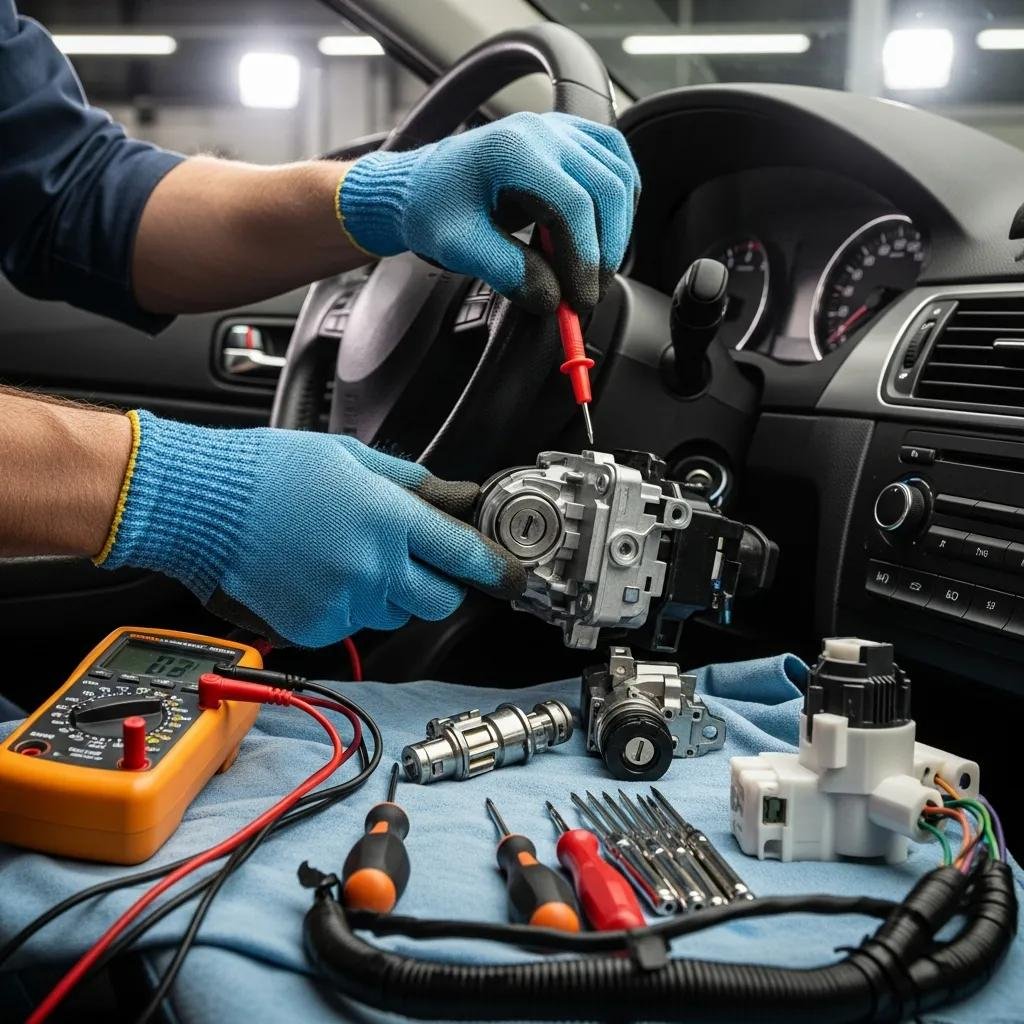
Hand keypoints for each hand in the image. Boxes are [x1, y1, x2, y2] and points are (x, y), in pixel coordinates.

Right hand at [97, 411, 524, 646]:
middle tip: (414, 562)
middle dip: (437, 585)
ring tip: (343, 555)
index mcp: (389, 518)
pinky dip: (345, 606)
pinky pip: (350, 626)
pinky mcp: (313, 628)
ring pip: (393, 614)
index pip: (465, 555)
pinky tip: (316, 573)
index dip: (495, 569)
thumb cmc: (270, 471)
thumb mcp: (351, 457)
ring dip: (386, 593)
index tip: (512, 578)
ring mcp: (343, 603)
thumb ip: (411, 482)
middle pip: (438, 601)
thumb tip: (451, 496)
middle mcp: (373, 567)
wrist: (203, 504)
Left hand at [338, 111, 639, 313]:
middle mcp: (544, 130)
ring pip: (620, 177)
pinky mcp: (573, 140)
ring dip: (617, 230)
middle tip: (587, 295)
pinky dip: (620, 205)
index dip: (585, 258)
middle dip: (605, 251)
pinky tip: (602, 235)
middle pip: (607, 189)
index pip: (573, 204)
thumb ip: (506, 271)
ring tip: (592, 272)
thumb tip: (551, 299)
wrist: (423, 186)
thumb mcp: (459, 247)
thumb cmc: (434, 209)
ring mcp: (562, 130)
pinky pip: (617, 167)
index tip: (579, 300)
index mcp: (514, 149)